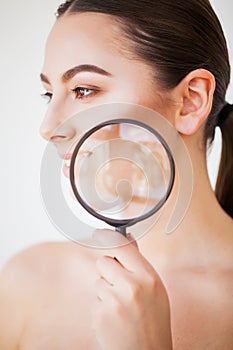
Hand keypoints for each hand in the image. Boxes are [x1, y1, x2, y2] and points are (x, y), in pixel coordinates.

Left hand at [92, 230, 172, 349]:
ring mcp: (114, 301)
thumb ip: (138, 263)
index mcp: (148, 277)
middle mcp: (131, 286)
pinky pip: (94, 300)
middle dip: (108, 271)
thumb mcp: (154, 289)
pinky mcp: (100, 315)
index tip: (98, 233)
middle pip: (103, 262)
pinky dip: (102, 307)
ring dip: (105, 291)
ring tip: (121, 308)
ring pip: (97, 281)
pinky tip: (115, 319)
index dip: (108, 237)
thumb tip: (128, 237)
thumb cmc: (154, 320)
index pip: (122, 246)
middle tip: (120, 287)